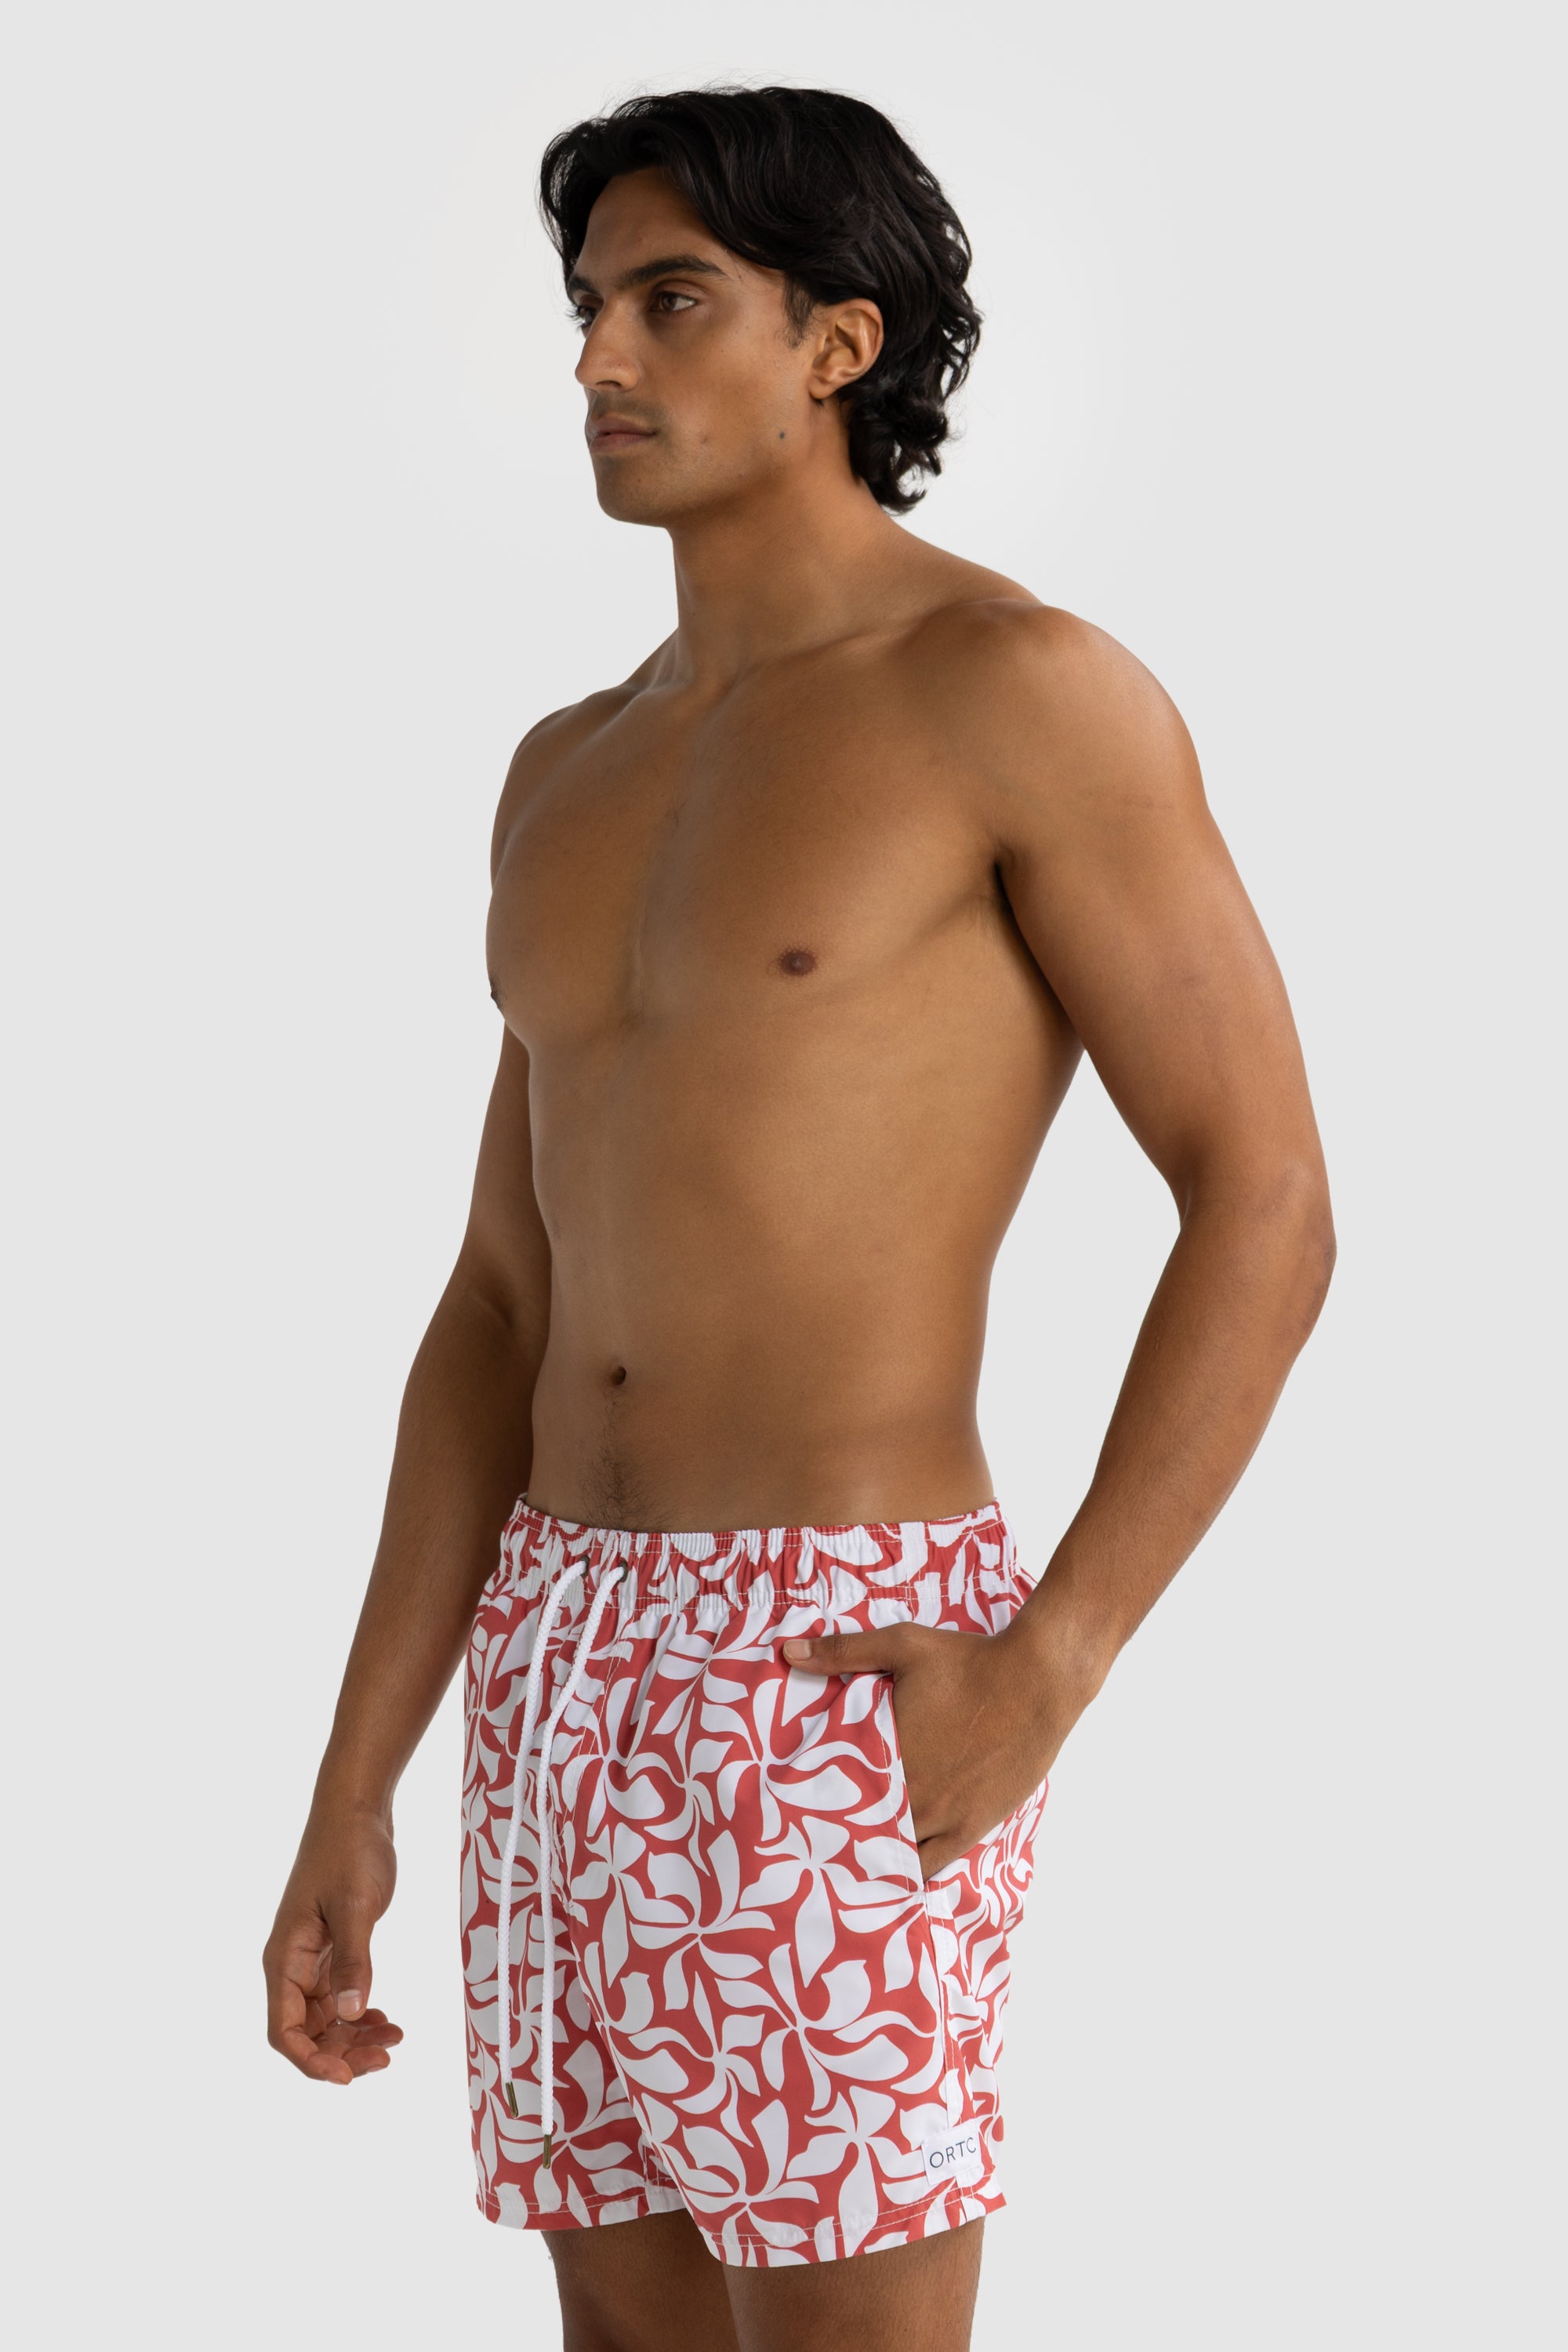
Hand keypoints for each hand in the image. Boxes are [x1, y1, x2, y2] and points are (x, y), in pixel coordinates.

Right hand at [264, 1810, 403, 2084]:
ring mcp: (311, 1958)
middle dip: (342, 2053)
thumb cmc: (350, 1851)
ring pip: (326, 2017)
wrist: (356, 1810)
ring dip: (354, 2036)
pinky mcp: (331, 1948)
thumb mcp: (355, 1905)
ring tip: (394, 2038)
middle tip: (386, 2058)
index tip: (347, 2077)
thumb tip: (352, 2014)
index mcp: (284, 1958)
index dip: (311, 2060)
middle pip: (307, 2032)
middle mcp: (291, 1964)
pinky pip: (339, 1996)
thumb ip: (354, 1961)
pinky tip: (385, 2016)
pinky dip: (360, 2012)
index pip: (284, 2030)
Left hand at [781, 1619, 1086, 1877]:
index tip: (791, 1818)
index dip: (812, 1810)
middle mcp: (911, 1794)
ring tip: (848, 1865)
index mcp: (886, 1756)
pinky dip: (910, 1873)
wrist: (1036, 1680)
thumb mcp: (903, 1646)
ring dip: (872, 1859)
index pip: (834, 1798)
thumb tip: (788, 1652)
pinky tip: (894, 1878)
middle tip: (814, 1846)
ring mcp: (943, 1816)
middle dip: (837, 1839)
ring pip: (894, 1856)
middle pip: (860, 1833)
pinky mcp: (972, 1826)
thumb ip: (844, 1652)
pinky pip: (932, 1865)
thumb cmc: (969, 1662)